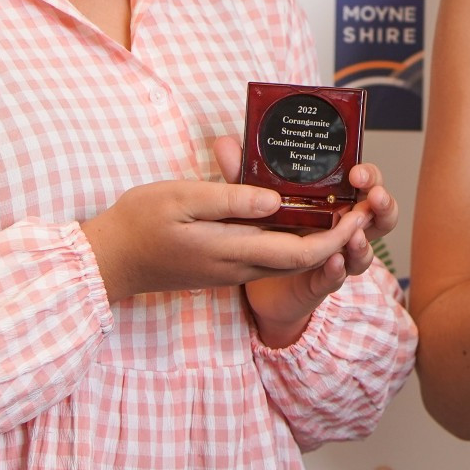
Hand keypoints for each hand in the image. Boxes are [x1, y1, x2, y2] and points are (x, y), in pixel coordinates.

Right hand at [78, 144, 367, 313]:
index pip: (301, 252)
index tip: (360, 213)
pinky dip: (291, 240)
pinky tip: (294, 214)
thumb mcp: (182, 200)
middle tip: (361, 206)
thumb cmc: (139, 223)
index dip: (337, 236)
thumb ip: (230, 200)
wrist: (108, 262)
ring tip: (339, 207)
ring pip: (287, 260)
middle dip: (338, 238)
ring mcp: (231, 270)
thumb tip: (275, 201)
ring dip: (318, 239)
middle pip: (302, 259)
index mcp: (234, 251)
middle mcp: (239, 266)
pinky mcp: (223, 267)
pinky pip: (268, 256)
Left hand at [209, 136, 397, 345]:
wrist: (255, 276)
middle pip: (381, 215)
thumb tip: (225, 144)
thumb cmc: (265, 227)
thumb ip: (242, 173)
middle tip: (373, 197)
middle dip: (382, 205)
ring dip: (364, 241)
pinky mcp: (321, 283)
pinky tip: (332, 261)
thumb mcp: (253, 195)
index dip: (370, 176)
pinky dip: (336, 271)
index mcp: (337, 200)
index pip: (367, 183)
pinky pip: (336, 278)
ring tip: (355, 233)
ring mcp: (337, 257)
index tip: (357, 172)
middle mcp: (345, 228)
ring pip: (365, 251)